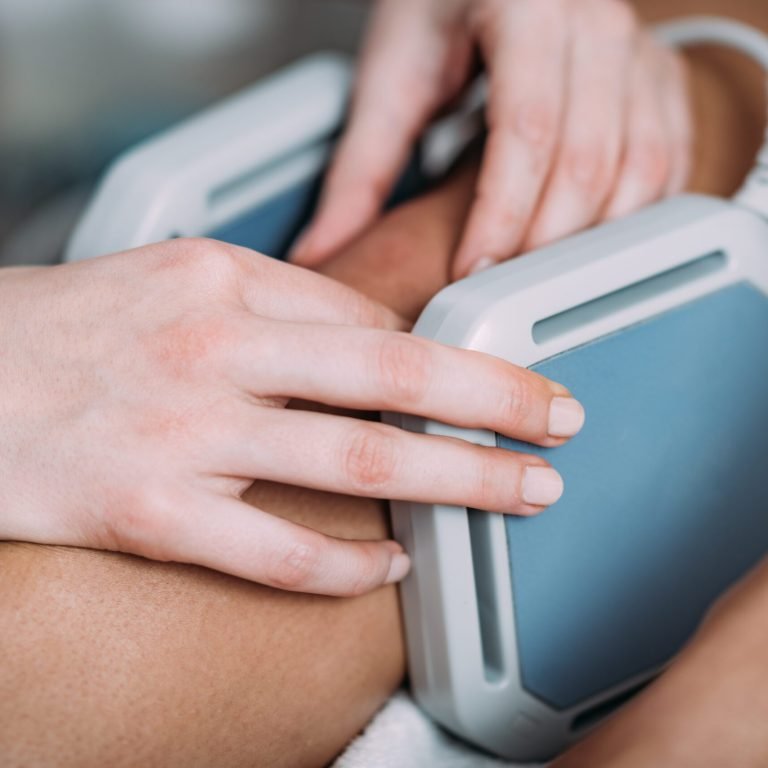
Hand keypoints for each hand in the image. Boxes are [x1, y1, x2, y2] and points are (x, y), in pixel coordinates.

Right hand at [0, 240, 583, 595]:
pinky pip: (277, 548)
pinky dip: (349, 562)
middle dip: (495, 396)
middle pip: (392, 370)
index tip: (494, 380)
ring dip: (457, 478)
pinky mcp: (149, 510)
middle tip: (562, 418)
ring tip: (524, 493)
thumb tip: (367, 336)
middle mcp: (214, 348)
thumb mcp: (172, 278)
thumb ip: (271, 303)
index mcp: (222, 280)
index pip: (366, 318)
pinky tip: (395, 563)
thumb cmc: (66, 330)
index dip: (443, 354)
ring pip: (356, 456)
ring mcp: (185, 430)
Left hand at [291, 0, 691, 278]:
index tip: (469, 274)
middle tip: (499, 295)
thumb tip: (323, 250)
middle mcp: (595, 23)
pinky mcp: (660, 80)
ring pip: (638, 170)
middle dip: (542, 245)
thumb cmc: (445, 3)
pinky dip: (632, 221)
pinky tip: (590, 248)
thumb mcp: (392, 72)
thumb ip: (360, 166)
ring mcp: (638, 51)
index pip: (527, 130)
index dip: (500, 216)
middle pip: (587, 161)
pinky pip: (667, 165)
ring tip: (537, 282)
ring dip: (589, 244)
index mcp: (525, 4)